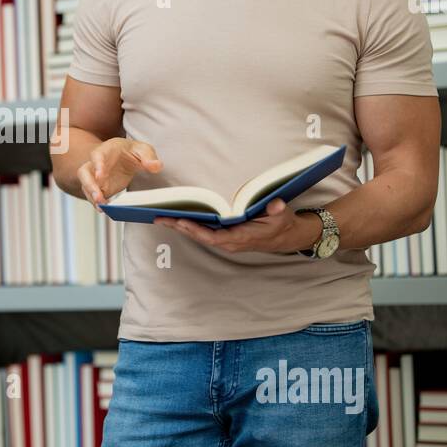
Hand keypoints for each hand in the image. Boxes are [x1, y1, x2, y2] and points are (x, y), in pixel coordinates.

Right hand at [77, 137, 162, 207]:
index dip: (97, 165)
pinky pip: (93, 196)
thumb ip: (149, 157)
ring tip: (102, 207)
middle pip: (84, 172)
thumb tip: (155, 166)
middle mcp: (96, 163)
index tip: (100, 176)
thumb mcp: (144, 150)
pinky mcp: (99, 188)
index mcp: (107, 150)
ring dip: (92, 197)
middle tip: (98, 197)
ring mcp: (95, 177)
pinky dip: (97, 203)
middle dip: (89, 185)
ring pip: (86, 186)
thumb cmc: (133, 151)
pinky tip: (105, 210)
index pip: (97, 155)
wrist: (126, 157)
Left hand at [155, 199, 320, 254]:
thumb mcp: (282, 215)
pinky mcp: (225, 237)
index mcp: (241, 238)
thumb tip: (274, 204)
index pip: (213, 237)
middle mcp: (230, 242)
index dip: (196, 231)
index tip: (181, 222)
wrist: (286, 236)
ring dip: (180, 227)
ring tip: (161, 217)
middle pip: (200, 236)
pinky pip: (203, 233)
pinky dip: (189, 226)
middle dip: (179, 227)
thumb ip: (276, 210)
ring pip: (199, 235)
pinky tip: (176, 218)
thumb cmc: (281, 224)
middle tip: (160, 218)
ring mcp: (226, 241)